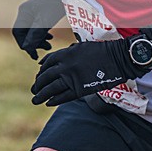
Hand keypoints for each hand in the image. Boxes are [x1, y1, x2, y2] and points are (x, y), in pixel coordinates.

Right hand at [12, 0, 65, 59]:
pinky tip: (50, 37)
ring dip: (39, 39)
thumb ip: (35, 35)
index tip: (34, 53)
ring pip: (31, 30)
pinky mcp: (41, 11)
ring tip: (50, 45)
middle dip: (33, 43)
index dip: (24, 44)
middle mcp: (26, 11)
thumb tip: (27, 48)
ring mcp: (33, 10)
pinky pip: (37, 26)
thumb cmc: (56, 4)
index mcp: (24, 12)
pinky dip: (42, 33)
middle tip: (45, 49)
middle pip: (24, 32)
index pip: (17, 33)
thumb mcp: (45, 22)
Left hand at [31, 38, 150, 105]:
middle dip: (38, 84)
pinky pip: (63, 96)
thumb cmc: (102, 51)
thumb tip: (55, 60)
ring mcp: (72, 78)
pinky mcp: (80, 89)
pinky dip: (54, 100)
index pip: (47, 63)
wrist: (118, 59)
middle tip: (34, 89)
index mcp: (65, 53)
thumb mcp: (81, 47)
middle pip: (45, 77)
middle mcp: (65, 66)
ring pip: (51, 88)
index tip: (38, 75)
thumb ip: (67, 53)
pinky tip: (48, 103)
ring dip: (41, 94)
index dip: (41, 70)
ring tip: (35, 99)